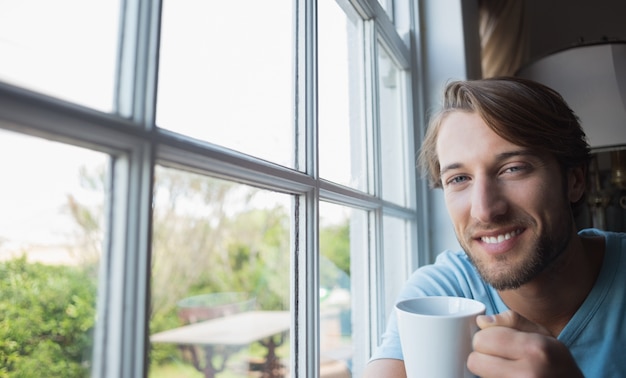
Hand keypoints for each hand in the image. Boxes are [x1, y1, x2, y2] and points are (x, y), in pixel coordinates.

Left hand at [467, 310, 583, 377]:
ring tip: (505, 367)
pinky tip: (506, 375)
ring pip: (478, 375)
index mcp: (533, 349)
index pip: (483, 339)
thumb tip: (482, 321)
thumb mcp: (542, 333)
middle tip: (498, 355)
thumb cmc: (555, 361)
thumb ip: (511, 320)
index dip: (485, 337)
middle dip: (482, 355)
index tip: (495, 339)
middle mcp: (526, 373)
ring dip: (485, 369)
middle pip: (474, 361)